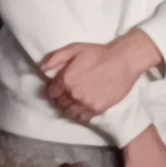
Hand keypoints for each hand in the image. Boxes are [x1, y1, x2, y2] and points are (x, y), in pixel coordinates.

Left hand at [40, 29, 160, 122]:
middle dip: (59, 100)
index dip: (52, 91)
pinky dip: (79, 115)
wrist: (123, 61)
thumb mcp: (74, 48)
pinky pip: (83, 118)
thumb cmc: (98, 53)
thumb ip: (55, 58)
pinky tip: (82, 108)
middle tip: (64, 96)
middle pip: (59, 104)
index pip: (51, 93)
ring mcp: (86, 103)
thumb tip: (42, 68)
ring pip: (70, 113)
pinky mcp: (97, 109)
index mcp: (66, 80)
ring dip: (68, 109)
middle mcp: (73, 94)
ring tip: (72, 104)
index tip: (55, 89)